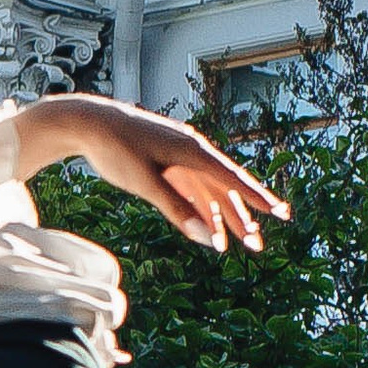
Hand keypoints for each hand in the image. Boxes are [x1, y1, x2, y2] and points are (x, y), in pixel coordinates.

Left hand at [16, 93, 287, 253]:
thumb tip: (205, 238)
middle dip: (243, 217)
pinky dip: (201, 209)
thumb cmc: (115, 148)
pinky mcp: (165, 163)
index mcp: (191, 150)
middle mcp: (191, 151)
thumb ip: (175, 209)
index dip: (257, 198)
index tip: (281, 213)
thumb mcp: (145, 181)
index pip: (232, 179)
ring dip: (224, 217)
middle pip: (224, 189)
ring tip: (242, 242)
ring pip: (209, 191)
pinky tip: (209, 228)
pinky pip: (191, 189)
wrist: (86, 122)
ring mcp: (178, 157)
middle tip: (259, 244)